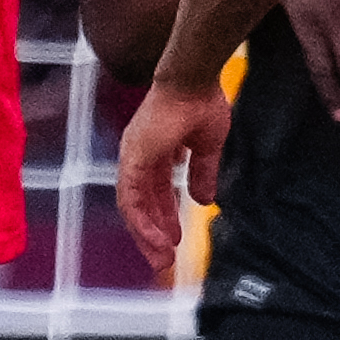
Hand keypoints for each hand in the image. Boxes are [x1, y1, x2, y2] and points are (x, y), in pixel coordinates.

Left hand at [117, 75, 233, 264]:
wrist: (193, 79)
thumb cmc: (202, 102)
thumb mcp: (208, 147)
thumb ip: (203, 173)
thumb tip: (205, 201)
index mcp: (154, 152)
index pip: (155, 194)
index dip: (164, 217)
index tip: (175, 240)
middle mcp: (137, 157)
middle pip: (141, 205)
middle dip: (153, 234)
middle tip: (164, 261)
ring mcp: (132, 158)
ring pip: (133, 207)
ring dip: (146, 234)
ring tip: (162, 258)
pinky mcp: (133, 159)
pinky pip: (132, 198)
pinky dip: (142, 221)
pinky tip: (155, 239)